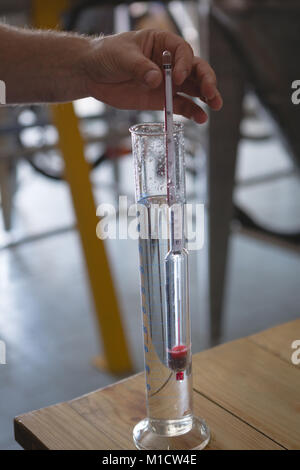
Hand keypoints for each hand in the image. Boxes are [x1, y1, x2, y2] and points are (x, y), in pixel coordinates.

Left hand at [83, 29, 222, 122]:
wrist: (92, 74)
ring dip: (205, 97)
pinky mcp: (161, 99)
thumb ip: (139, 67)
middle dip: (206, 81)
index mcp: (162, 43)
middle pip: (195, 70)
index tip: (179, 77)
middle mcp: (169, 62)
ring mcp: (167, 82)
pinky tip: (200, 118)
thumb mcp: (121, 56)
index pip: (183, 51)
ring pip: (192, 88)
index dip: (185, 64)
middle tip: (210, 93)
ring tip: (214, 106)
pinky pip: (180, 105)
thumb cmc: (106, 55)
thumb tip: (156, 80)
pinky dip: (191, 112)